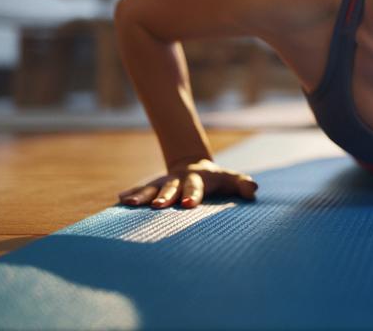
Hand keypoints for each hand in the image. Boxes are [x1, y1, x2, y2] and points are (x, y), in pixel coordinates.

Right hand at [118, 158, 258, 208]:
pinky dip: (131, 193)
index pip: (196, 187)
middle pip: (171, 187)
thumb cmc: (218, 179)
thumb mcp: (232, 179)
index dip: (193, 195)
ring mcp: (165, 182)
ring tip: (129, 203)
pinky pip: (141, 190)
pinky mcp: (155, 187)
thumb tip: (253, 189)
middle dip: (165, 196)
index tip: (188, 205)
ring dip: (142, 195)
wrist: (196, 166)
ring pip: (152, 187)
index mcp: (199, 178)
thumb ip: (243, 184)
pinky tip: (120, 200)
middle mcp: (179, 179)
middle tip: (157, 206)